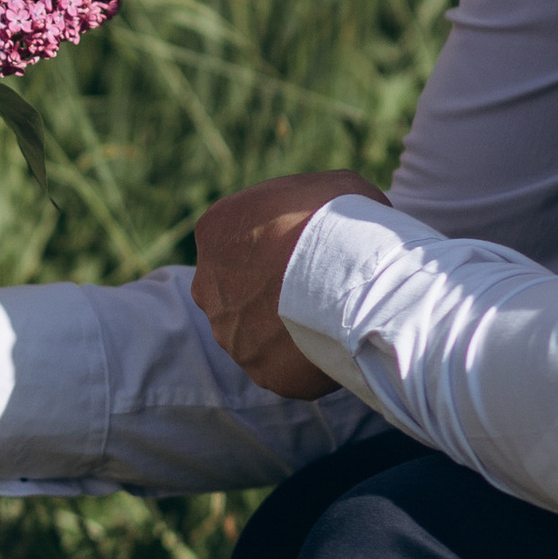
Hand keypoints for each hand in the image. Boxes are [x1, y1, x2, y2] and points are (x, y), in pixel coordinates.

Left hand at [190, 170, 376, 396]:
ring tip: (329, 319)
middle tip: (314, 289)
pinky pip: (284, 367)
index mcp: (215, 230)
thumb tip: (327, 213)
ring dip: (284, 329)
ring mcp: (230, 333)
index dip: (274, 246)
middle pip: (236, 290)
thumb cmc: (338, 220)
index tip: (306, 251)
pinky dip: (307, 360)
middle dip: (269, 291)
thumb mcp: (327, 187)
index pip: (237, 241)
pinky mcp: (262, 371)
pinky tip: (335, 344)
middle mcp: (208, 284)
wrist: (349, 277)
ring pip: (255, 334)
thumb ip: (309, 201)